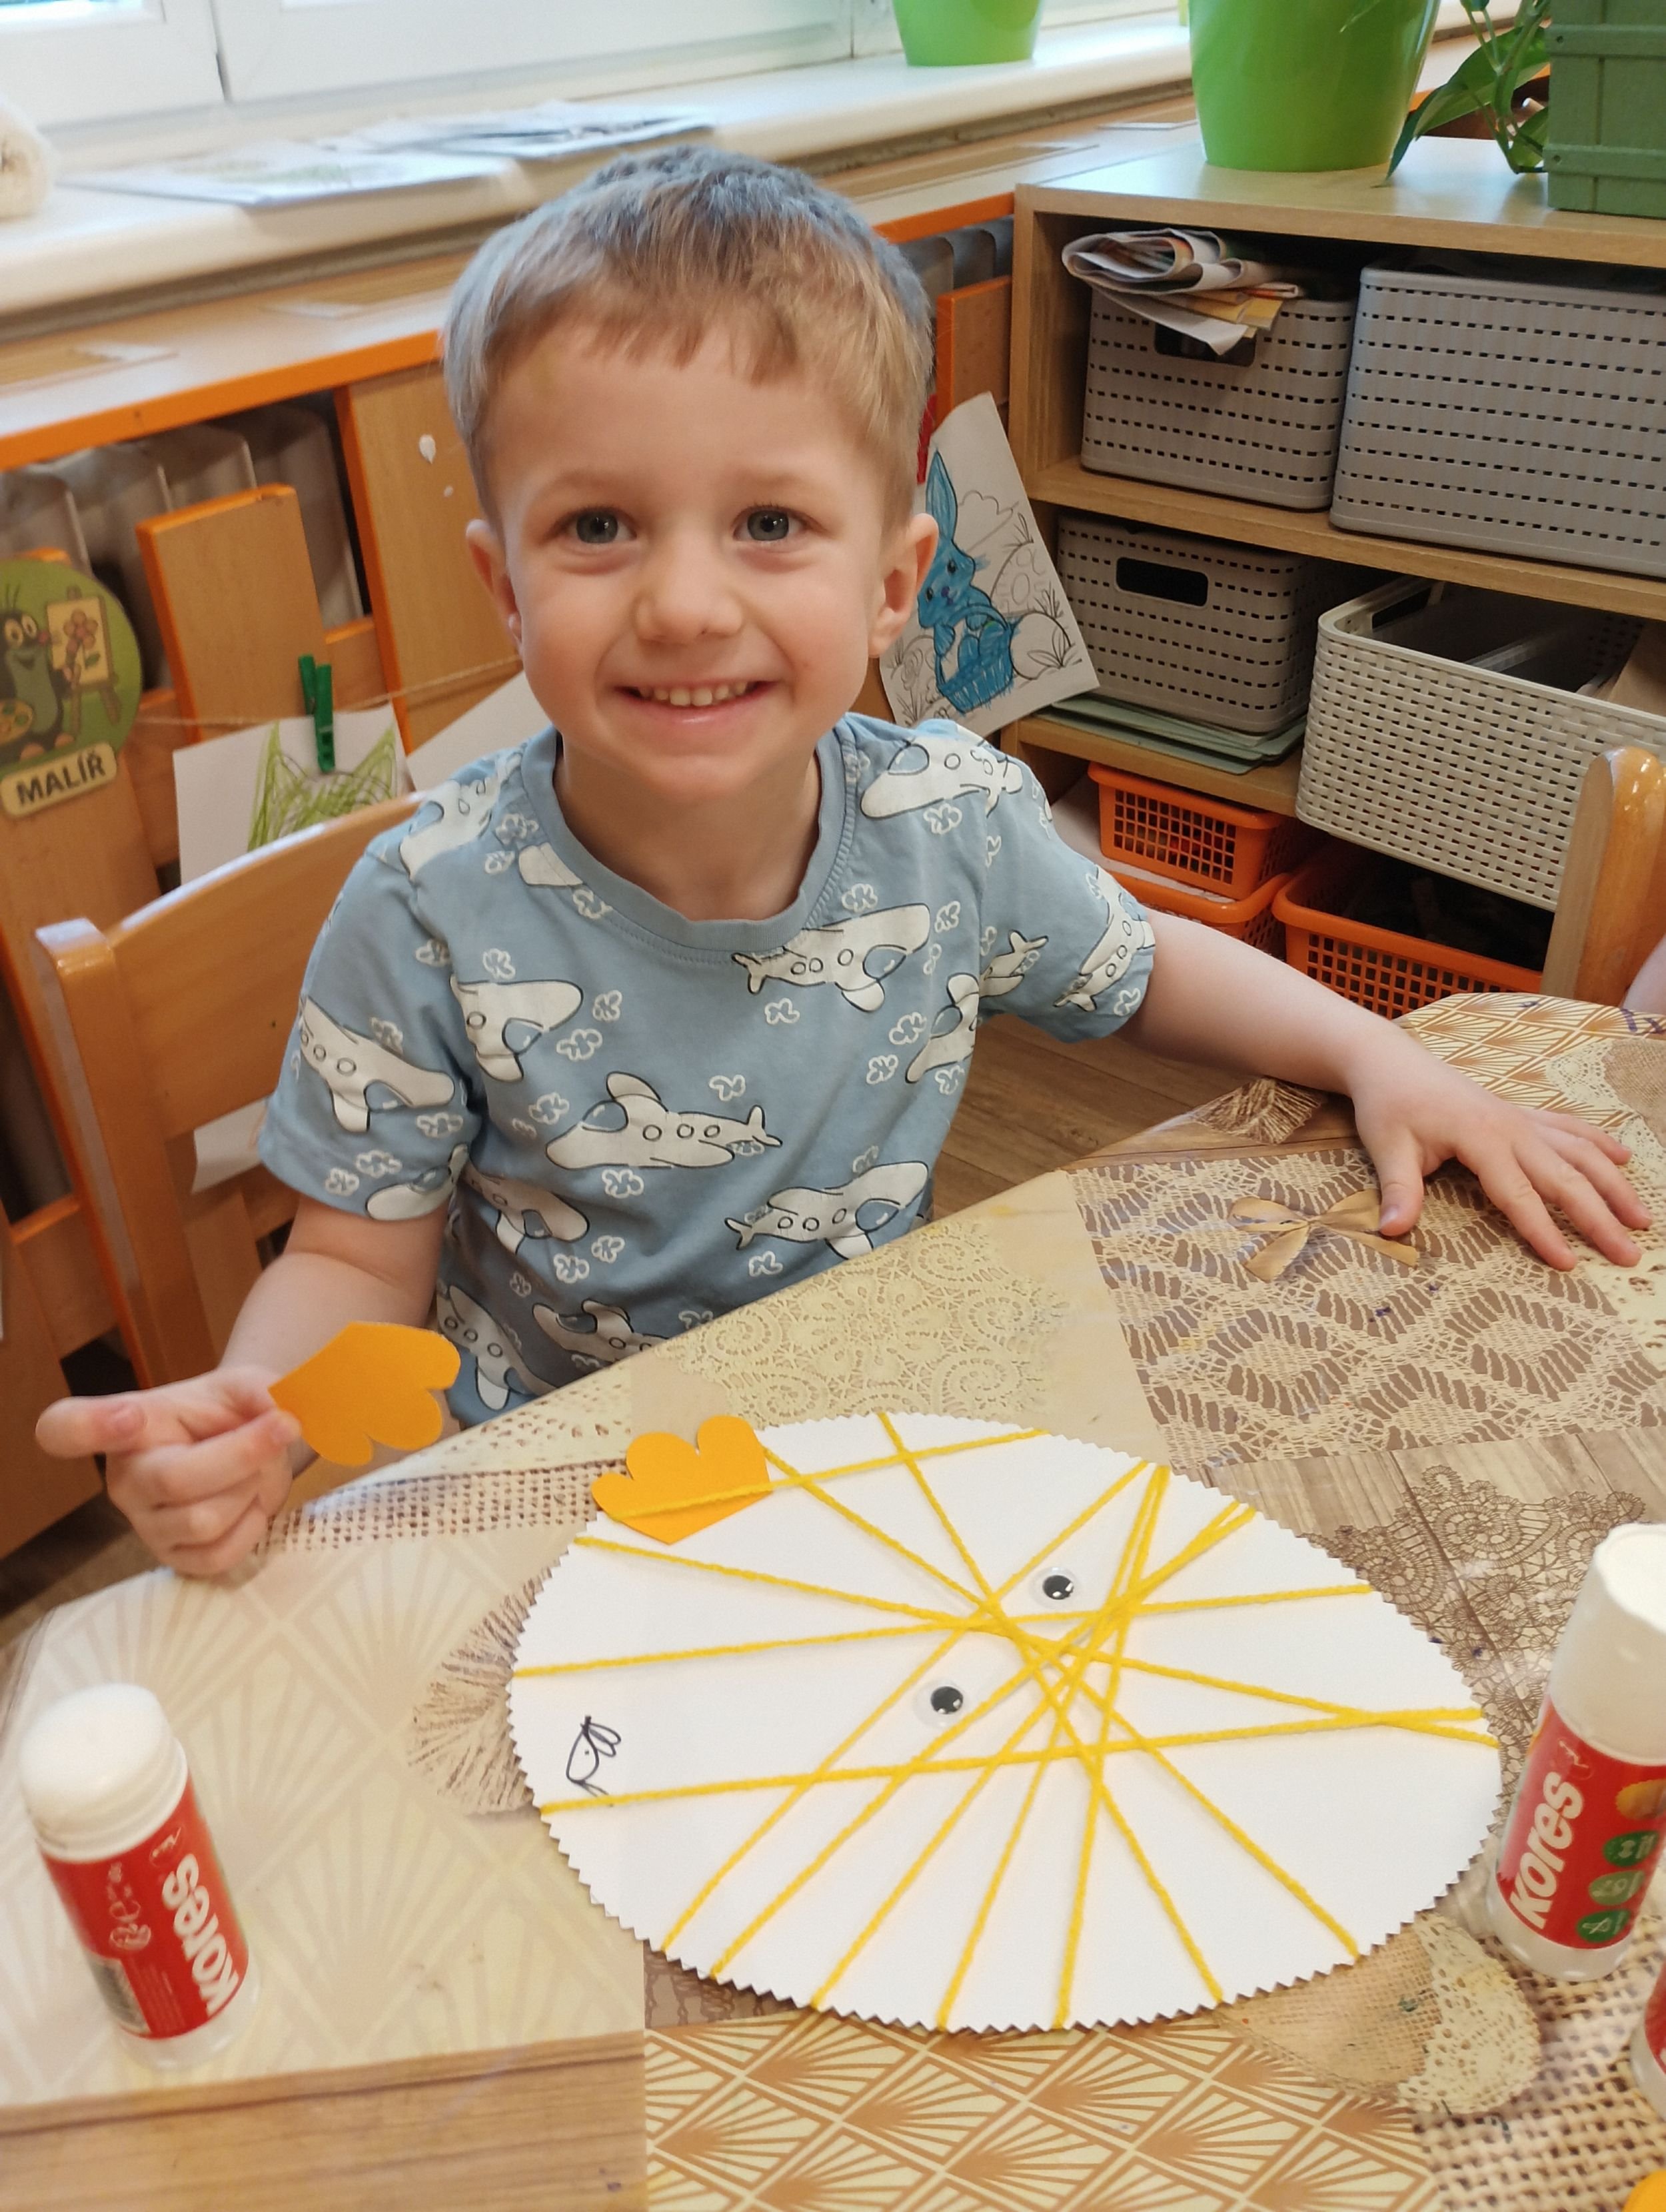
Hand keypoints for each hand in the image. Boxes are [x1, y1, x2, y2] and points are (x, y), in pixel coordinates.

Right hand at [35, 1370, 303, 1576]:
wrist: (246, 1448)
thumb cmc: (228, 1413)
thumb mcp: (245, 1384)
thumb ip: (260, 1388)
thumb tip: (279, 1414)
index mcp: (125, 1422)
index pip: (69, 1428)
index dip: (90, 1426)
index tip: (128, 1416)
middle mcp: (124, 1478)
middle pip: (179, 1479)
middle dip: (246, 1454)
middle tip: (285, 1427)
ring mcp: (144, 1525)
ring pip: (206, 1521)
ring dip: (252, 1490)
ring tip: (255, 1471)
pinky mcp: (172, 1559)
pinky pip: (219, 1556)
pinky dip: (253, 1527)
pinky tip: (250, 1503)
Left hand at [1347, 1033, 1648, 1270]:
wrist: (1392, 1061)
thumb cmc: (1389, 1105)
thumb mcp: (1387, 1148)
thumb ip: (1398, 1191)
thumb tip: (1392, 1231)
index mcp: (1482, 1139)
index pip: (1519, 1195)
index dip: (1544, 1231)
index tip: (1569, 1264)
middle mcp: (1512, 1128)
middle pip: (1566, 1178)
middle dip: (1599, 1218)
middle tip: (1629, 1254)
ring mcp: (1521, 1119)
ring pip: (1580, 1152)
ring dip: (1613, 1184)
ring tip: (1641, 1217)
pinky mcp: (1521, 1114)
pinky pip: (1569, 1129)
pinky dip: (1599, 1143)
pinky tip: (1623, 1159)